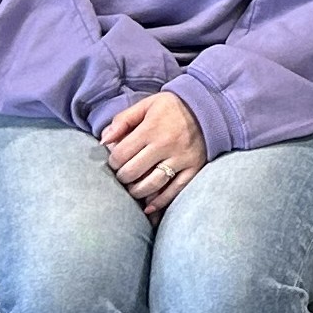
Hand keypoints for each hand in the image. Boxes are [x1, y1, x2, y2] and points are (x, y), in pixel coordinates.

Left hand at [100, 93, 209, 211]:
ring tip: (132, 189)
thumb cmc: (173, 107)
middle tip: (122, 176)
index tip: (115, 162)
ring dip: (137, 192)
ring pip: (152, 185)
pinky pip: (175, 190)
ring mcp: (181, 158)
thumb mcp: (147, 105)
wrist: (209, 109)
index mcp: (151, 128)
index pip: (121, 154)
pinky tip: (148, 207)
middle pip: (133, 172)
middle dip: (122, 177)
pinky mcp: (193, 168)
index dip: (112, 161)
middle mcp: (165, 145)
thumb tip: (104, 140)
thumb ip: (123, 120)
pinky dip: (160, 202)